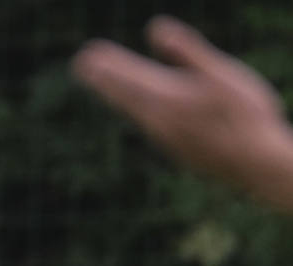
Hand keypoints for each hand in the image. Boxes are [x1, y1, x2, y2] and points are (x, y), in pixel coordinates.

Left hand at [72, 18, 292, 204]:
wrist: (255, 166)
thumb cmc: (244, 116)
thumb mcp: (219, 75)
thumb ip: (186, 52)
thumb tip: (155, 28)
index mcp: (166, 99)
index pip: (128, 77)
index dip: (108, 64)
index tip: (86, 53)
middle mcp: (158, 121)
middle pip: (123, 95)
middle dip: (103, 78)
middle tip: (80, 64)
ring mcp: (166, 138)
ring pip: (134, 110)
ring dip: (117, 93)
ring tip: (102, 82)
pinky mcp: (177, 149)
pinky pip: (148, 124)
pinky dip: (135, 110)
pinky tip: (139, 109)